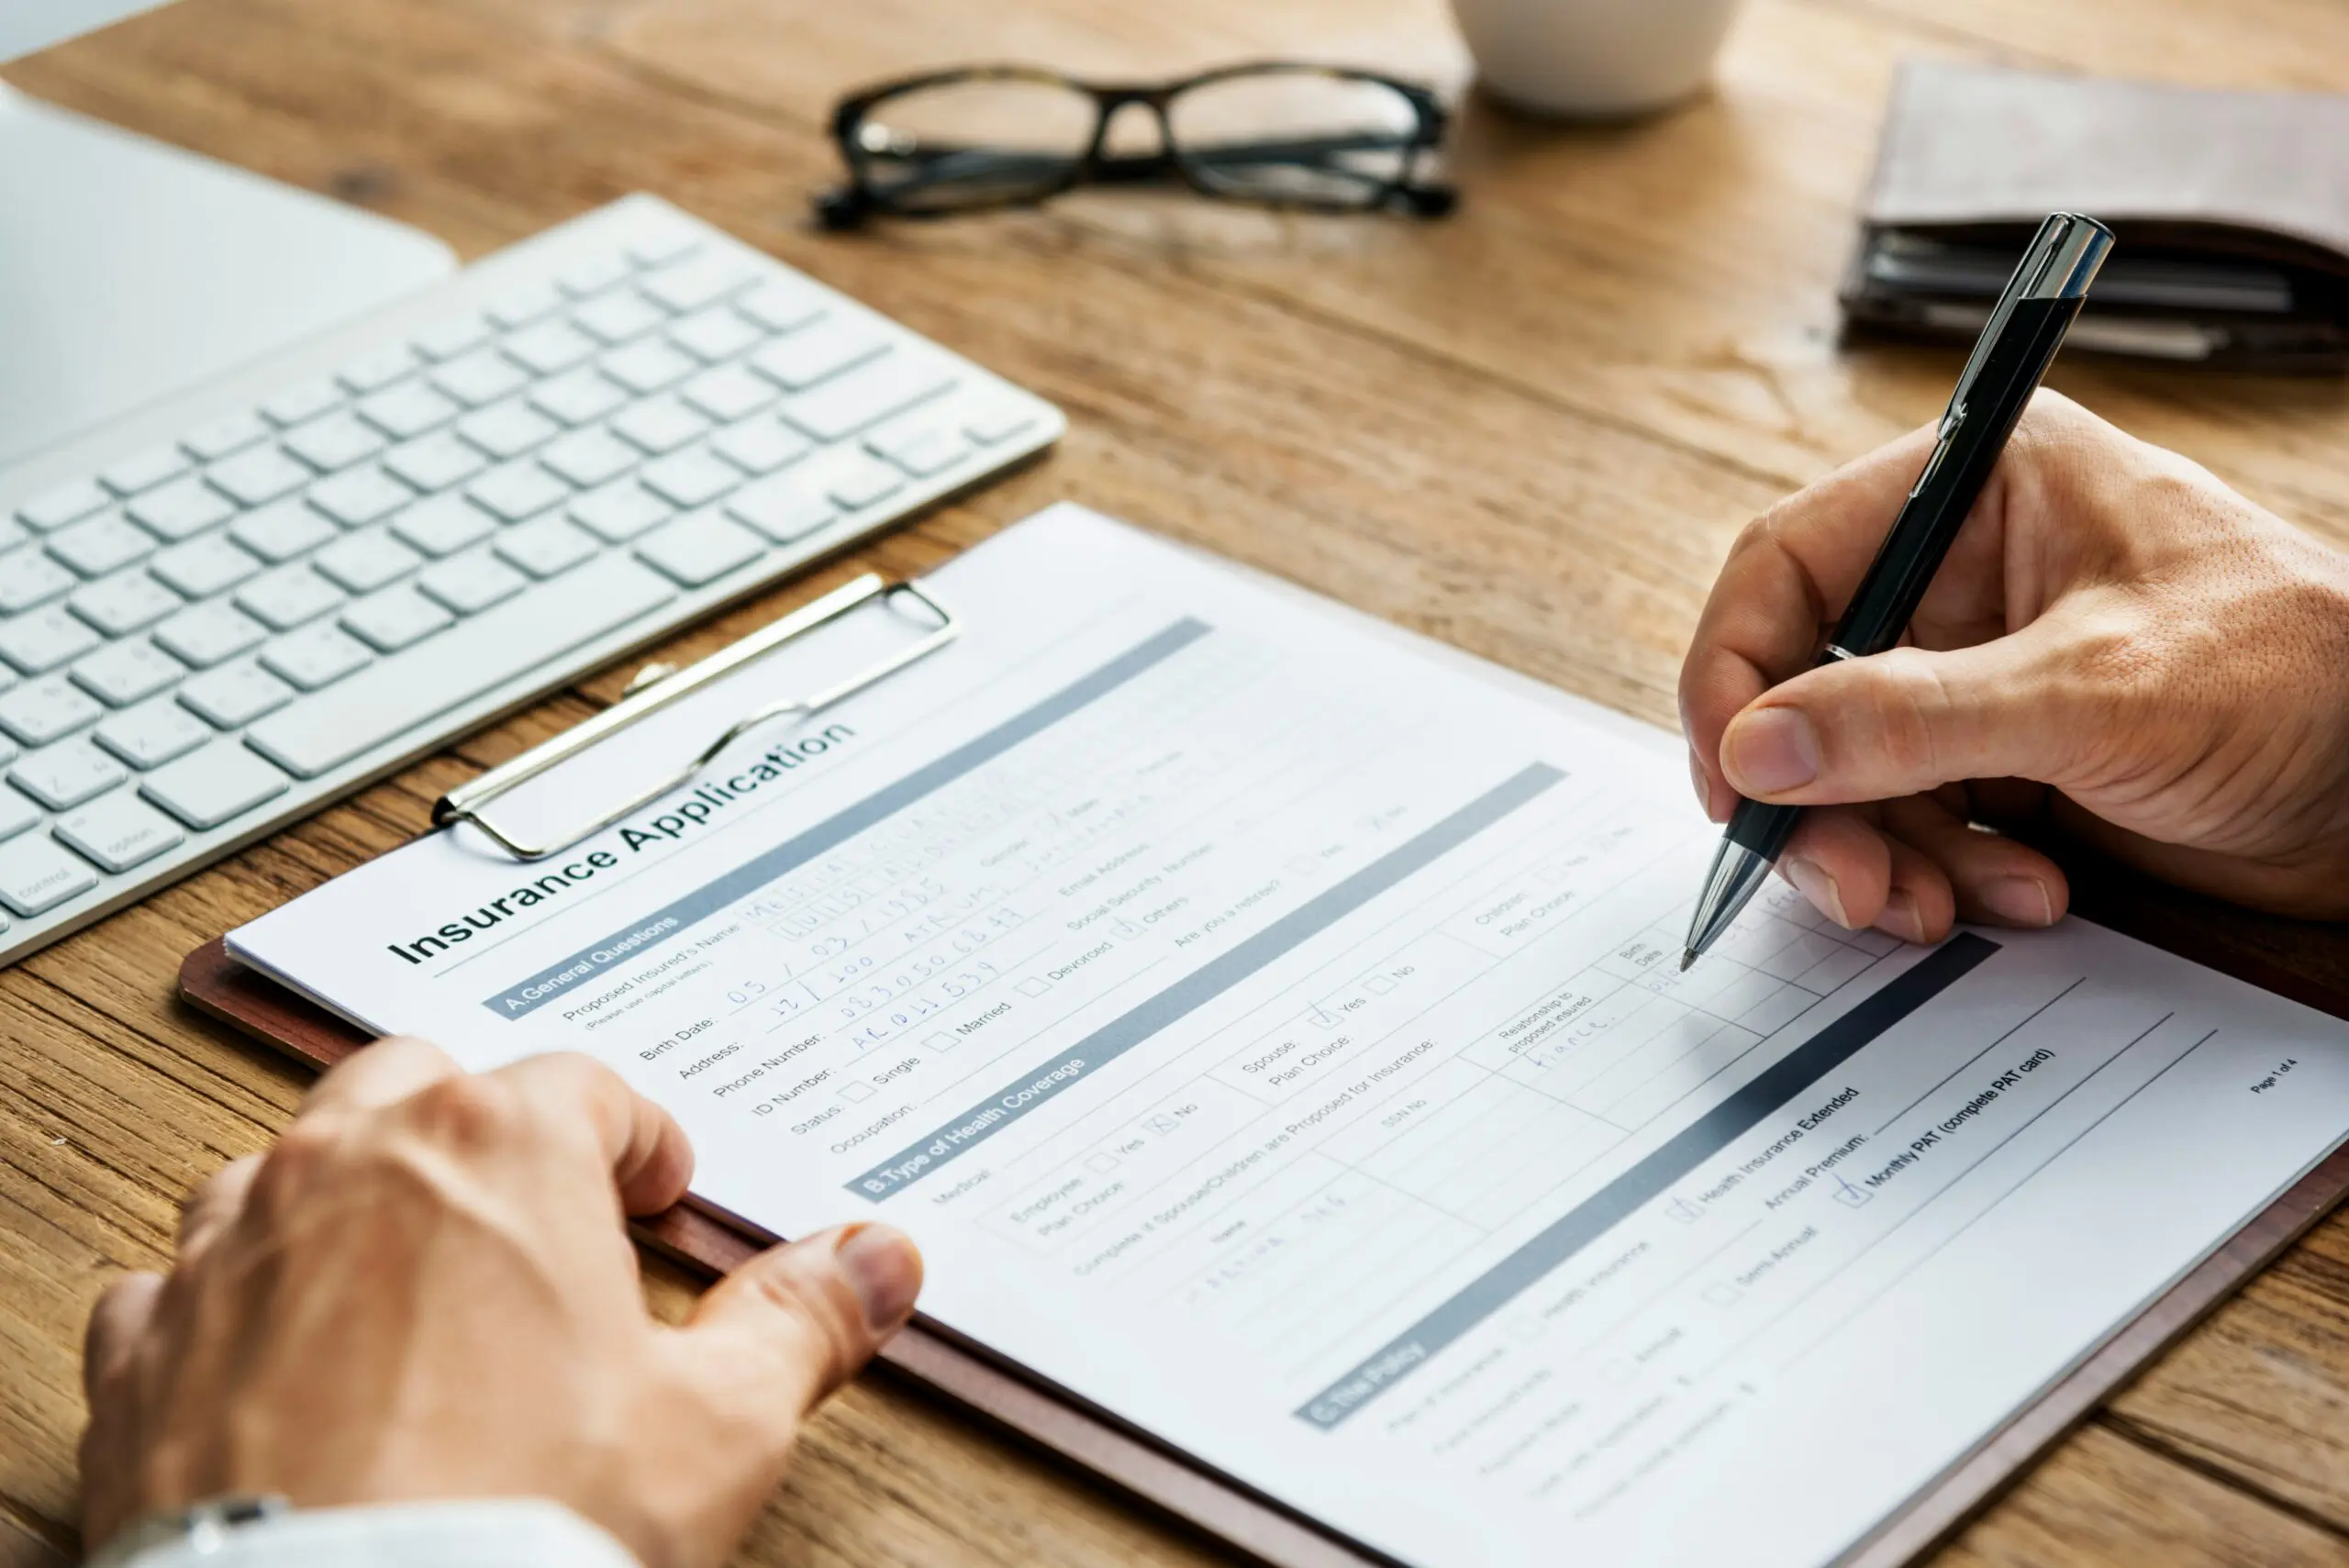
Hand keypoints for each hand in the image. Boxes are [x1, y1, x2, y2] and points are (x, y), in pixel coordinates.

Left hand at [78, 1038, 922, 1567]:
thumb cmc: (521, 1525)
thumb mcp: (719, 1423)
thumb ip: (801, 1319)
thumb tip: (877, 1261)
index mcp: (499, 1148)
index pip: (587, 1088)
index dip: (638, 1140)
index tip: (654, 1189)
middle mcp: (351, 1168)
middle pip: (421, 1085)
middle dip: (482, 1131)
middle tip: (535, 1206)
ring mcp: (235, 1251)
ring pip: (285, 1165)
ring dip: (346, 1199)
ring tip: (408, 1277)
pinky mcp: (149, 1354)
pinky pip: (178, 1283)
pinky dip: (229, 1303)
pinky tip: (276, 1357)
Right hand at [1681, 391, 2348, 940]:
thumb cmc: (2304, 678)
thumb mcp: (2095, 692)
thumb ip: (1912, 718)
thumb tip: (1754, 750)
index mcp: (1976, 490)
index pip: (1788, 566)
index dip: (1737, 675)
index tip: (1732, 781)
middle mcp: (1961, 574)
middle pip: (1802, 686)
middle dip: (1816, 798)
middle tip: (1845, 882)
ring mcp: (1979, 670)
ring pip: (1846, 770)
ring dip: (1883, 854)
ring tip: (1946, 908)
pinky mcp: (2004, 757)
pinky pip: (1909, 820)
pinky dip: (1940, 873)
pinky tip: (2022, 894)